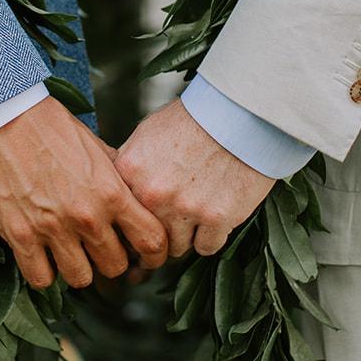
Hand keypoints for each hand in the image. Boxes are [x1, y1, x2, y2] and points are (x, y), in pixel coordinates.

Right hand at [0, 96, 168, 289]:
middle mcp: (86, 216)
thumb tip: (137, 199)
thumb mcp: (97, 148)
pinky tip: (43, 255)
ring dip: (78, 267)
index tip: (145, 256)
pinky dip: (44, 271)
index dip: (154, 255)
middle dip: (110, 258)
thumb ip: (119, 179)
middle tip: (99, 248)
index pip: (151, 242)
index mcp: (112, 193)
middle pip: (116, 267)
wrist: (4, 117)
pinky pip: (41, 278)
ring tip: (70, 251)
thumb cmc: (52, 128)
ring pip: (81, 278)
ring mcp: (52, 229)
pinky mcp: (19, 236)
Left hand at [114, 98, 276, 257]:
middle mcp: (152, 194)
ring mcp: (185, 208)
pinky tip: (217, 216)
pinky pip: (207, 247)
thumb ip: (131, 166)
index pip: (121, 214)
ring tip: (198, 213)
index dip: (136, 219)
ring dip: (187, 235)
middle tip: (175, 221)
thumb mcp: (148, 132)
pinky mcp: (217, 218)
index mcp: (130, 170)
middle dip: (161, 232)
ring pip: (177, 247)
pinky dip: (212, 236)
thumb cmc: (196, 118)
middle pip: (148, 235)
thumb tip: (120, 190)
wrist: (240, 112)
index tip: (146, 221)